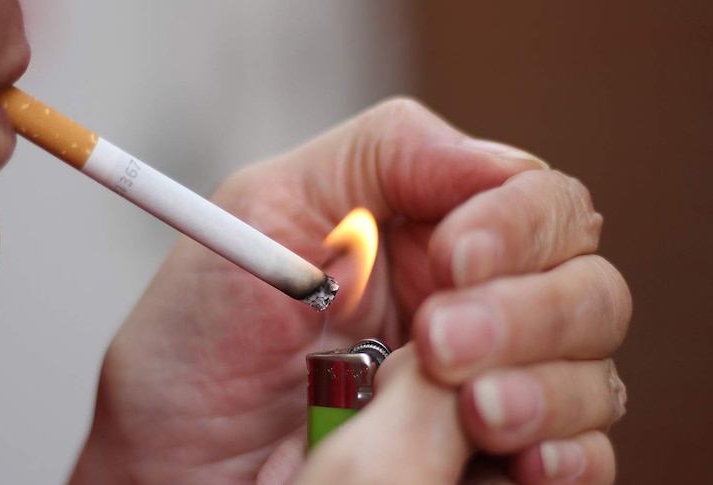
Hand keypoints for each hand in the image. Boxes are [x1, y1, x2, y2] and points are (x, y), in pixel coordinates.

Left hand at [68, 99, 629, 483]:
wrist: (167, 467)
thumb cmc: (196, 347)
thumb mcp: (265, 209)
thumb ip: (379, 157)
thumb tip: (496, 161)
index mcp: (425, 238)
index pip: (534, 203)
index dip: (515, 223)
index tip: (453, 259)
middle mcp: (471, 309)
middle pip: (583, 285)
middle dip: (524, 313)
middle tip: (438, 346)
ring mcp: (487, 389)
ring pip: (593, 371)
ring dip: (544, 387)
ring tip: (469, 411)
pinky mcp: (489, 465)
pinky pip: (583, 458)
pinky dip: (569, 453)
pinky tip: (518, 458)